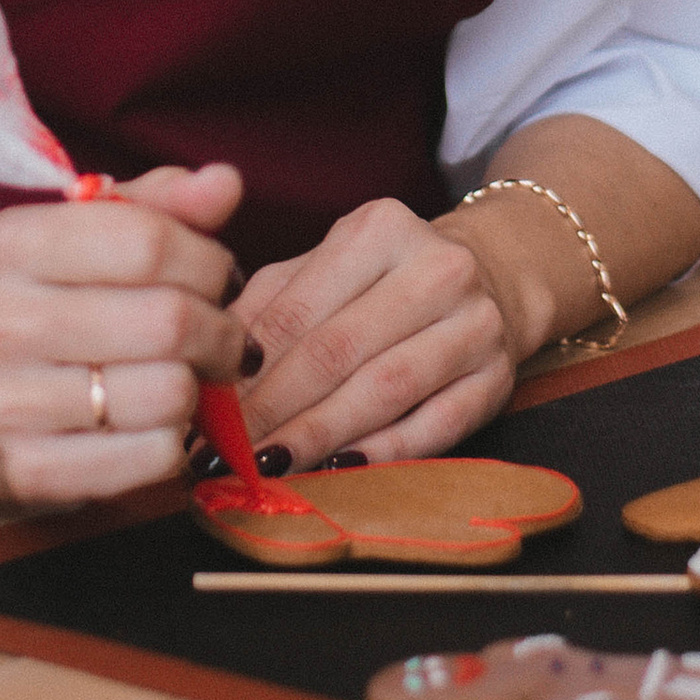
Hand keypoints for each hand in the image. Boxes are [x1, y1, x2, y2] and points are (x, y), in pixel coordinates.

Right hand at [0, 162, 249, 501]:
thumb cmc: (56, 304)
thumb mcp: (93, 236)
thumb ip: (164, 205)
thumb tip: (225, 182)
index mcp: (6, 244)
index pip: (147, 241)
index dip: (208, 261)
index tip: (220, 277)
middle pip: (167, 320)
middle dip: (220, 330)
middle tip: (223, 337)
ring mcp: (5, 402)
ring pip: (169, 393)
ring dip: (200, 388)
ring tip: (187, 377)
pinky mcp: (30, 470)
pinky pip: (154, 456)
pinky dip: (176, 441)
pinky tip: (154, 423)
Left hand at [233, 198, 517, 466]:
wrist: (491, 279)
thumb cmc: (384, 280)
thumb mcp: (324, 267)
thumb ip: (267, 307)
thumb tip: (210, 368)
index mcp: (381, 229)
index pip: (297, 310)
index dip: (245, 371)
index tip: (203, 416)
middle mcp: (437, 269)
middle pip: (337, 352)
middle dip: (273, 411)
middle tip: (225, 454)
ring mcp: (476, 324)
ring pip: (384, 391)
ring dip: (318, 436)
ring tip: (268, 467)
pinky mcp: (497, 378)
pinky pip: (433, 427)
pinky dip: (381, 453)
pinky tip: (336, 469)